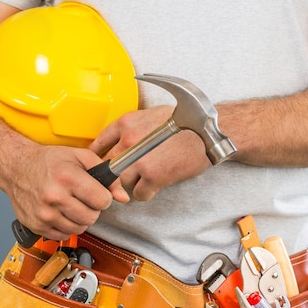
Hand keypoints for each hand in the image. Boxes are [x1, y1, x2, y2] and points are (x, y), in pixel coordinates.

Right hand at [3, 144, 129, 240]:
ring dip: (80, 218)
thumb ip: (106, 176)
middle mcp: (54, 197)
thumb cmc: (48, 161)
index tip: (97, 193)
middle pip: (92, 217)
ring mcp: (44, 214)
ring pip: (79, 228)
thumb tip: (122, 197)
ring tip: (71, 204)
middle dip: (93, 209)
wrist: (15, 167)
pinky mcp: (37, 225)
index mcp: (67, 178)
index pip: (102, 201)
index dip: (103, 197)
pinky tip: (60, 212)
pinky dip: (66, 226)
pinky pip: (63, 235)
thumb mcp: (81, 157)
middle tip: (83, 198)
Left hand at [89, 106, 211, 200]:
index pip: (99, 144)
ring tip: (148, 177)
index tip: (102, 165)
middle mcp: (128, 140)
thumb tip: (121, 142)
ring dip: (133, 183)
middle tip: (130, 174)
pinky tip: (156, 185)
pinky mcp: (153, 176)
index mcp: (126, 123)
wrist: (208, 133)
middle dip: (118, 172)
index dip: (100, 157)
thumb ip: (133, 127)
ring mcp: (139, 160)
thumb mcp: (153, 114)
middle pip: (109, 166)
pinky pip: (138, 193)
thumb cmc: (187, 122)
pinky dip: (147, 192)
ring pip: (122, 182)